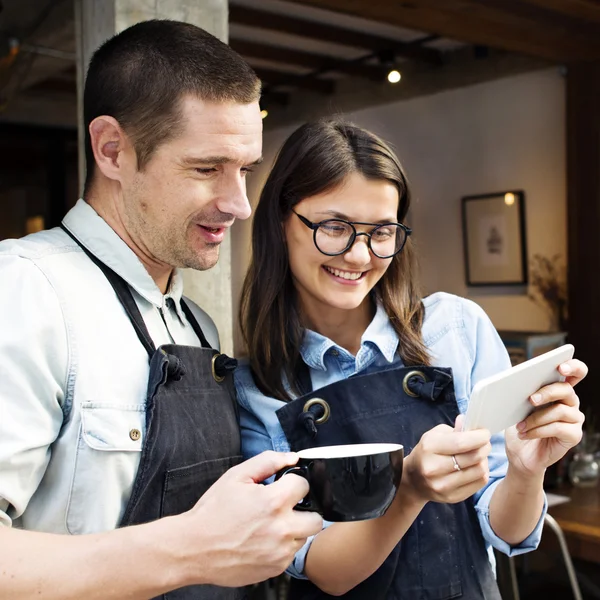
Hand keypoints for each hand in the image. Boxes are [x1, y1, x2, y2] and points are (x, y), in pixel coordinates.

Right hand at [181, 451, 322, 586]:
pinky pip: (290, 555)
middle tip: (285, 508)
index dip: (292, 483)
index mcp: (273, 502)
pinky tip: (263, 540)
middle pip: (316, 518)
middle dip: (304, 509)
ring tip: (271, 524)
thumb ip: (268, 461)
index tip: (283, 487)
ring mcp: (280, 552)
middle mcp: (282, 529)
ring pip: (304, 537)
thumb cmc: (213, 512)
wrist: (194, 548)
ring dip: (294, 529)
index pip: (304, 486)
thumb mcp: (236, 476)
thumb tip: (291, 457)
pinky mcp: (275, 568)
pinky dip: (282, 547)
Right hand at [401, 415, 490, 504]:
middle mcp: (434, 468)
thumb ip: (454, 430)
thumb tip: (470, 424)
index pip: (461, 442)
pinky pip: (479, 483)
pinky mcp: (452, 497)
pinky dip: (482, 472)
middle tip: (484, 443)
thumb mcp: (434, 435)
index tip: (485, 433)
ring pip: (479, 471)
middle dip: (484, 447)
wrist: (414, 480)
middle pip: (473, 457)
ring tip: (479, 455)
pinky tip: (475, 467)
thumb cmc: (426, 452)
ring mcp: (443, 485)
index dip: (478, 437)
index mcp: (429, 447)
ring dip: (484, 460)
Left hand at [504, 358, 586, 476]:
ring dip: (536, 418)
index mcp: (558, 390)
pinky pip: (559, 428)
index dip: (572, 367)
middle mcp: (570, 402)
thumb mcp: (516, 407)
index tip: (561, 366)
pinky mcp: (574, 435)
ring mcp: (574, 419)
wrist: (519, 455)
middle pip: (566, 389)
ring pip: (560, 410)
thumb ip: (520, 393)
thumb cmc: (519, 427)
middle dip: (547, 392)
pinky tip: (525, 434)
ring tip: (520, 425)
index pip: (575, 372)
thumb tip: (513, 380)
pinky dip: (538, 430)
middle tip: (530, 399)